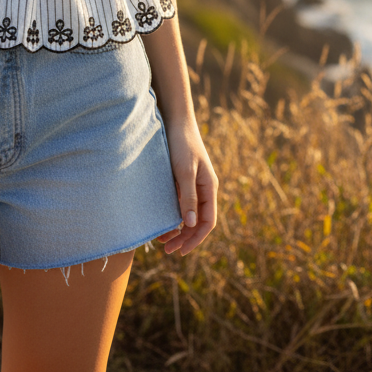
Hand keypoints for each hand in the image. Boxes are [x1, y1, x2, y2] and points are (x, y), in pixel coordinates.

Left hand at [156, 118, 217, 255]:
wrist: (174, 119)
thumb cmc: (181, 143)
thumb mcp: (184, 171)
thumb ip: (188, 196)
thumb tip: (191, 224)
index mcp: (209, 188)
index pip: (207, 222)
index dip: (195, 239)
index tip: (181, 251)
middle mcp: (203, 188)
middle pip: (197, 221)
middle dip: (184, 238)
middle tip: (167, 250)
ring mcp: (193, 184)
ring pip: (188, 214)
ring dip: (177, 229)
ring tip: (162, 241)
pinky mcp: (182, 179)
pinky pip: (180, 203)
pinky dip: (173, 215)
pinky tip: (162, 220)